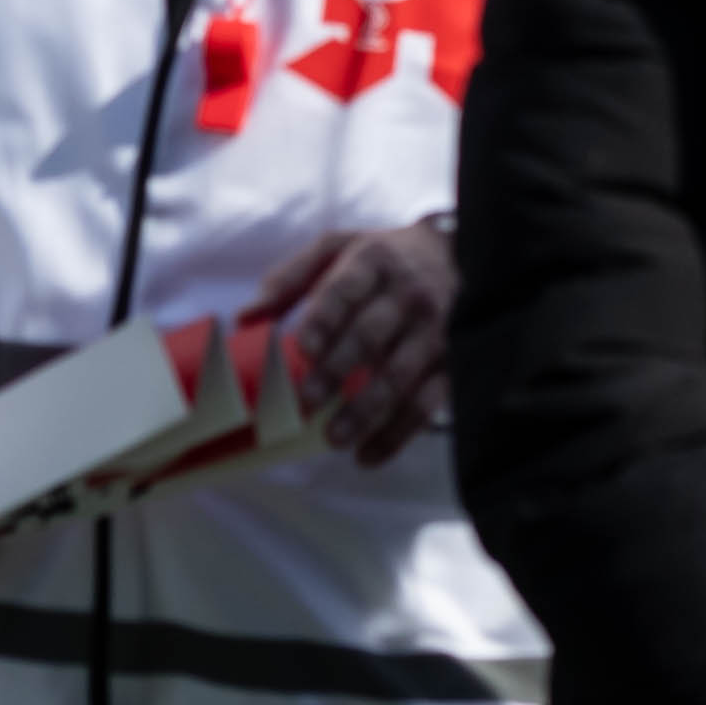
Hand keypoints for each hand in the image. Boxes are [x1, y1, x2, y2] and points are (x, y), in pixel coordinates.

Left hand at [241, 219, 458, 463]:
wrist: (458, 255)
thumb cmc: (382, 258)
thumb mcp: (338, 248)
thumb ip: (291, 278)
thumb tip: (247, 317)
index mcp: (374, 261)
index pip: (347, 289)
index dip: (325, 318)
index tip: (303, 347)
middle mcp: (407, 294)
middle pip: (370, 335)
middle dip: (337, 371)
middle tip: (306, 403)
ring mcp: (435, 330)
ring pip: (399, 375)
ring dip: (365, 411)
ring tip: (333, 439)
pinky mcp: (452, 362)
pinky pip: (427, 403)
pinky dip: (397, 434)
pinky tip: (367, 456)